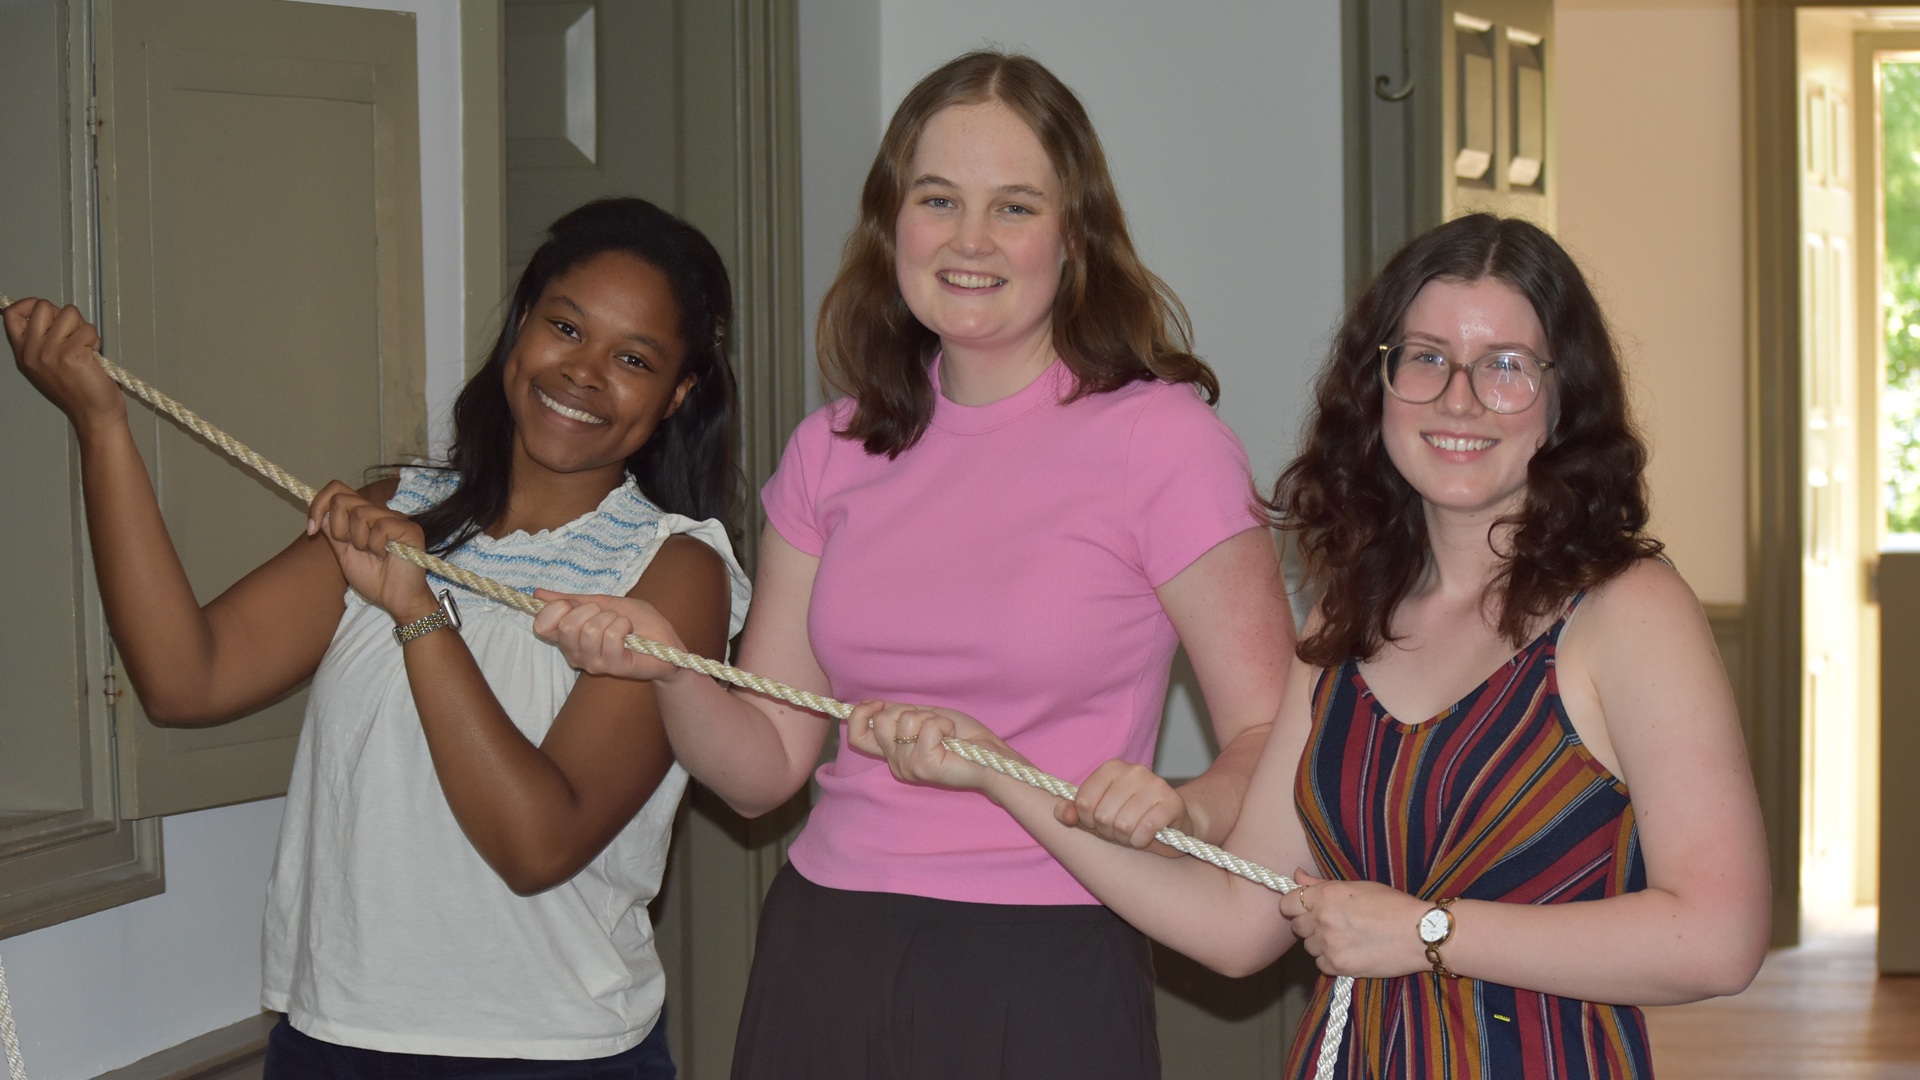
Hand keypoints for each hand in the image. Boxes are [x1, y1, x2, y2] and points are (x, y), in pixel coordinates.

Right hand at [4, 298, 125, 433]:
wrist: (93, 415)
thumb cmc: (77, 389)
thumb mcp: (47, 364)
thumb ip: (42, 338)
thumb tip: (47, 311)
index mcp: (23, 352)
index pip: (11, 314)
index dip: (29, 303)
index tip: (49, 313)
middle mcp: (32, 351)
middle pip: (43, 306)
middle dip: (64, 315)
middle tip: (73, 336)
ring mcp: (50, 352)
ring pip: (69, 313)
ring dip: (83, 327)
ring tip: (85, 349)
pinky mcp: (71, 354)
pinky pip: (88, 329)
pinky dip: (95, 340)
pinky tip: (93, 357)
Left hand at [307, 481, 434, 621]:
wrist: (396, 600)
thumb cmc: (374, 579)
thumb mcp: (343, 554)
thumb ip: (333, 532)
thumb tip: (320, 513)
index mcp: (363, 515)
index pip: (337, 490)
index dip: (318, 504)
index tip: (312, 529)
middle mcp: (379, 512)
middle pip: (343, 499)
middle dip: (339, 528)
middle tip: (353, 548)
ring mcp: (396, 519)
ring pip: (361, 513)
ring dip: (359, 540)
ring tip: (372, 554)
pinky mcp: (410, 529)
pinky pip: (382, 526)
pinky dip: (377, 545)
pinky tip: (384, 556)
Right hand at [532, 590, 683, 680]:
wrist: (665, 641)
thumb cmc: (636, 622)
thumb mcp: (603, 603)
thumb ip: (573, 601)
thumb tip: (538, 593)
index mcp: (568, 638)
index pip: (542, 625)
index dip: (557, 608)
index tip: (575, 604)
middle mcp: (575, 653)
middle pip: (566, 625)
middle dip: (591, 610)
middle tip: (607, 615)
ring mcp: (593, 662)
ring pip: (590, 630)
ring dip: (611, 618)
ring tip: (622, 625)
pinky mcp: (613, 666)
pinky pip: (611, 637)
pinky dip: (624, 625)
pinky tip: (630, 633)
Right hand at [845, 701, 1013, 793]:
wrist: (990, 756)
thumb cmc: (962, 738)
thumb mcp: (925, 718)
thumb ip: (900, 714)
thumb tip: (874, 704)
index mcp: (893, 753)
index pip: (856, 737)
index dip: (860, 715)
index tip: (878, 703)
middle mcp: (896, 763)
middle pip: (880, 722)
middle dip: (908, 710)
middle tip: (932, 722)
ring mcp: (909, 767)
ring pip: (905, 721)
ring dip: (931, 717)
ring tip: (945, 732)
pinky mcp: (925, 766)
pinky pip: (927, 727)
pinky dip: (943, 724)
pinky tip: (951, 737)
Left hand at [1057, 759, 1192, 856]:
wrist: (1172, 821)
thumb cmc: (1131, 817)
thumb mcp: (1098, 813)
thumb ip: (1074, 812)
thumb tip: (1064, 816)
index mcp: (1111, 768)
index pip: (1083, 801)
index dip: (1088, 821)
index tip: (1099, 822)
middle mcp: (1134, 770)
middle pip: (1102, 815)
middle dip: (1108, 832)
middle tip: (1120, 830)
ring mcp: (1155, 784)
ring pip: (1123, 824)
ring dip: (1126, 838)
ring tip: (1133, 833)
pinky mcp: (1172, 802)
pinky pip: (1145, 830)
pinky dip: (1141, 840)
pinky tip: (1147, 836)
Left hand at [1276, 870, 1431, 978]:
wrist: (1419, 934)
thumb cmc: (1392, 905)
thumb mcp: (1356, 885)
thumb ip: (1320, 883)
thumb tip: (1297, 875)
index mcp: (1324, 895)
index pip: (1287, 904)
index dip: (1295, 906)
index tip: (1307, 909)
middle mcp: (1321, 919)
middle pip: (1297, 927)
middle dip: (1310, 925)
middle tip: (1333, 923)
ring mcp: (1328, 944)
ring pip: (1309, 946)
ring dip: (1321, 943)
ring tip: (1346, 938)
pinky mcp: (1338, 966)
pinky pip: (1321, 964)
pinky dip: (1331, 960)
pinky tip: (1350, 952)